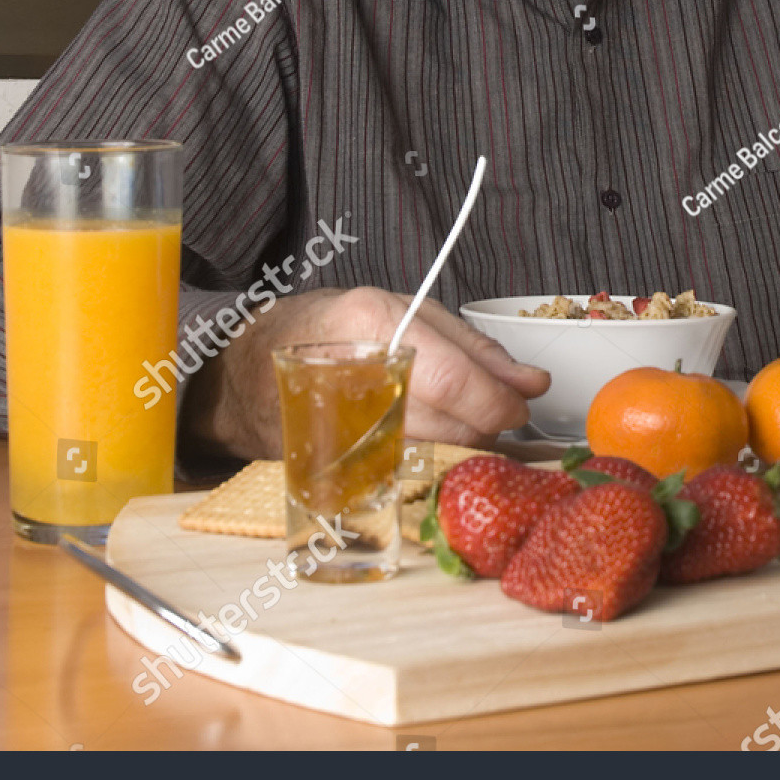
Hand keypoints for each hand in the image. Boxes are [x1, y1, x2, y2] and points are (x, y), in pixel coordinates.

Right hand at [181, 286, 550, 459]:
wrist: (247, 368)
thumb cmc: (335, 328)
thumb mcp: (407, 312)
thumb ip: (473, 347)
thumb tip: (531, 382)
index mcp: (374, 319)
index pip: (453, 379)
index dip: (498, 400)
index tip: (522, 404)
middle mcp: (353, 371)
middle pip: (446, 421)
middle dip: (487, 425)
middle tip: (500, 415)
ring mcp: (338, 421)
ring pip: (431, 450)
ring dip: (463, 443)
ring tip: (462, 421)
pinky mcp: (331, 460)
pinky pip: (403, 468)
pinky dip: (429, 458)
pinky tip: (430, 442)